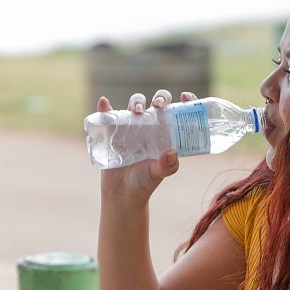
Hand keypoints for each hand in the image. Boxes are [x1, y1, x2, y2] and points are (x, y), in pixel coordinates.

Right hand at [98, 90, 198, 204]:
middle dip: (160, 98)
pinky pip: (108, 115)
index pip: (177, 111)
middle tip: (158, 106)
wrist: (123, 193)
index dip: (184, 100)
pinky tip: (105, 103)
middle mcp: (151, 126)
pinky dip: (105, 107)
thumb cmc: (145, 181)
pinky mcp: (113, 131)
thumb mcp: (158, 174)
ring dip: (137, 101)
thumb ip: (167, 166)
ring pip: (136, 103)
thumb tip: (172, 152)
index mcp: (166, 133)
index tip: (185, 96)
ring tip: (137, 111)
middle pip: (157, 102)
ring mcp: (132, 127)